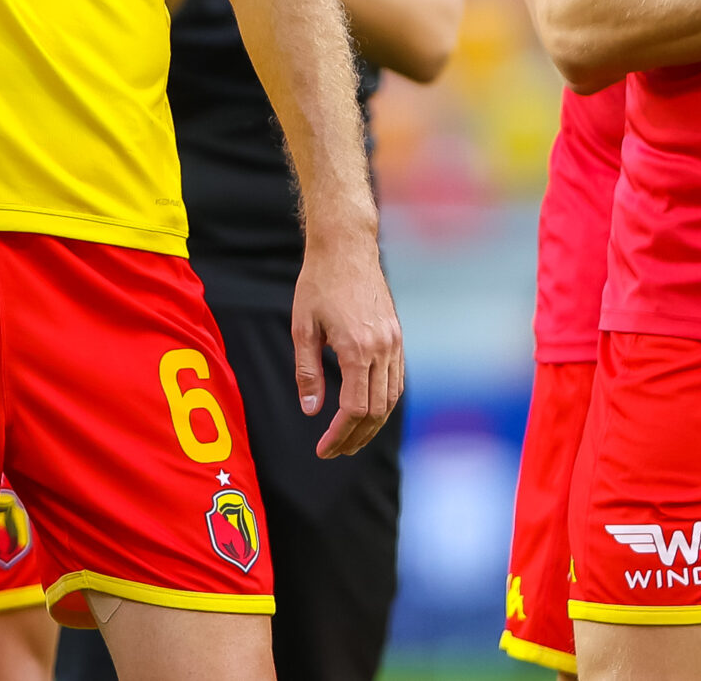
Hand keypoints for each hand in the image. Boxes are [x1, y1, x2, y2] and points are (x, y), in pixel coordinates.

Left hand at [291, 224, 404, 457]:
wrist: (346, 248)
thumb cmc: (318, 283)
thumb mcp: (302, 327)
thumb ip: (307, 371)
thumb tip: (311, 410)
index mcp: (357, 349)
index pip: (354, 409)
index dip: (339, 434)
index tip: (324, 449)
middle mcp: (382, 349)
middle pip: (376, 411)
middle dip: (355, 437)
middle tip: (334, 452)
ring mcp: (395, 343)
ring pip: (391, 399)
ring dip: (372, 425)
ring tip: (350, 439)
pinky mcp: (398, 337)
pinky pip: (396, 381)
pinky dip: (384, 403)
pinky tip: (368, 411)